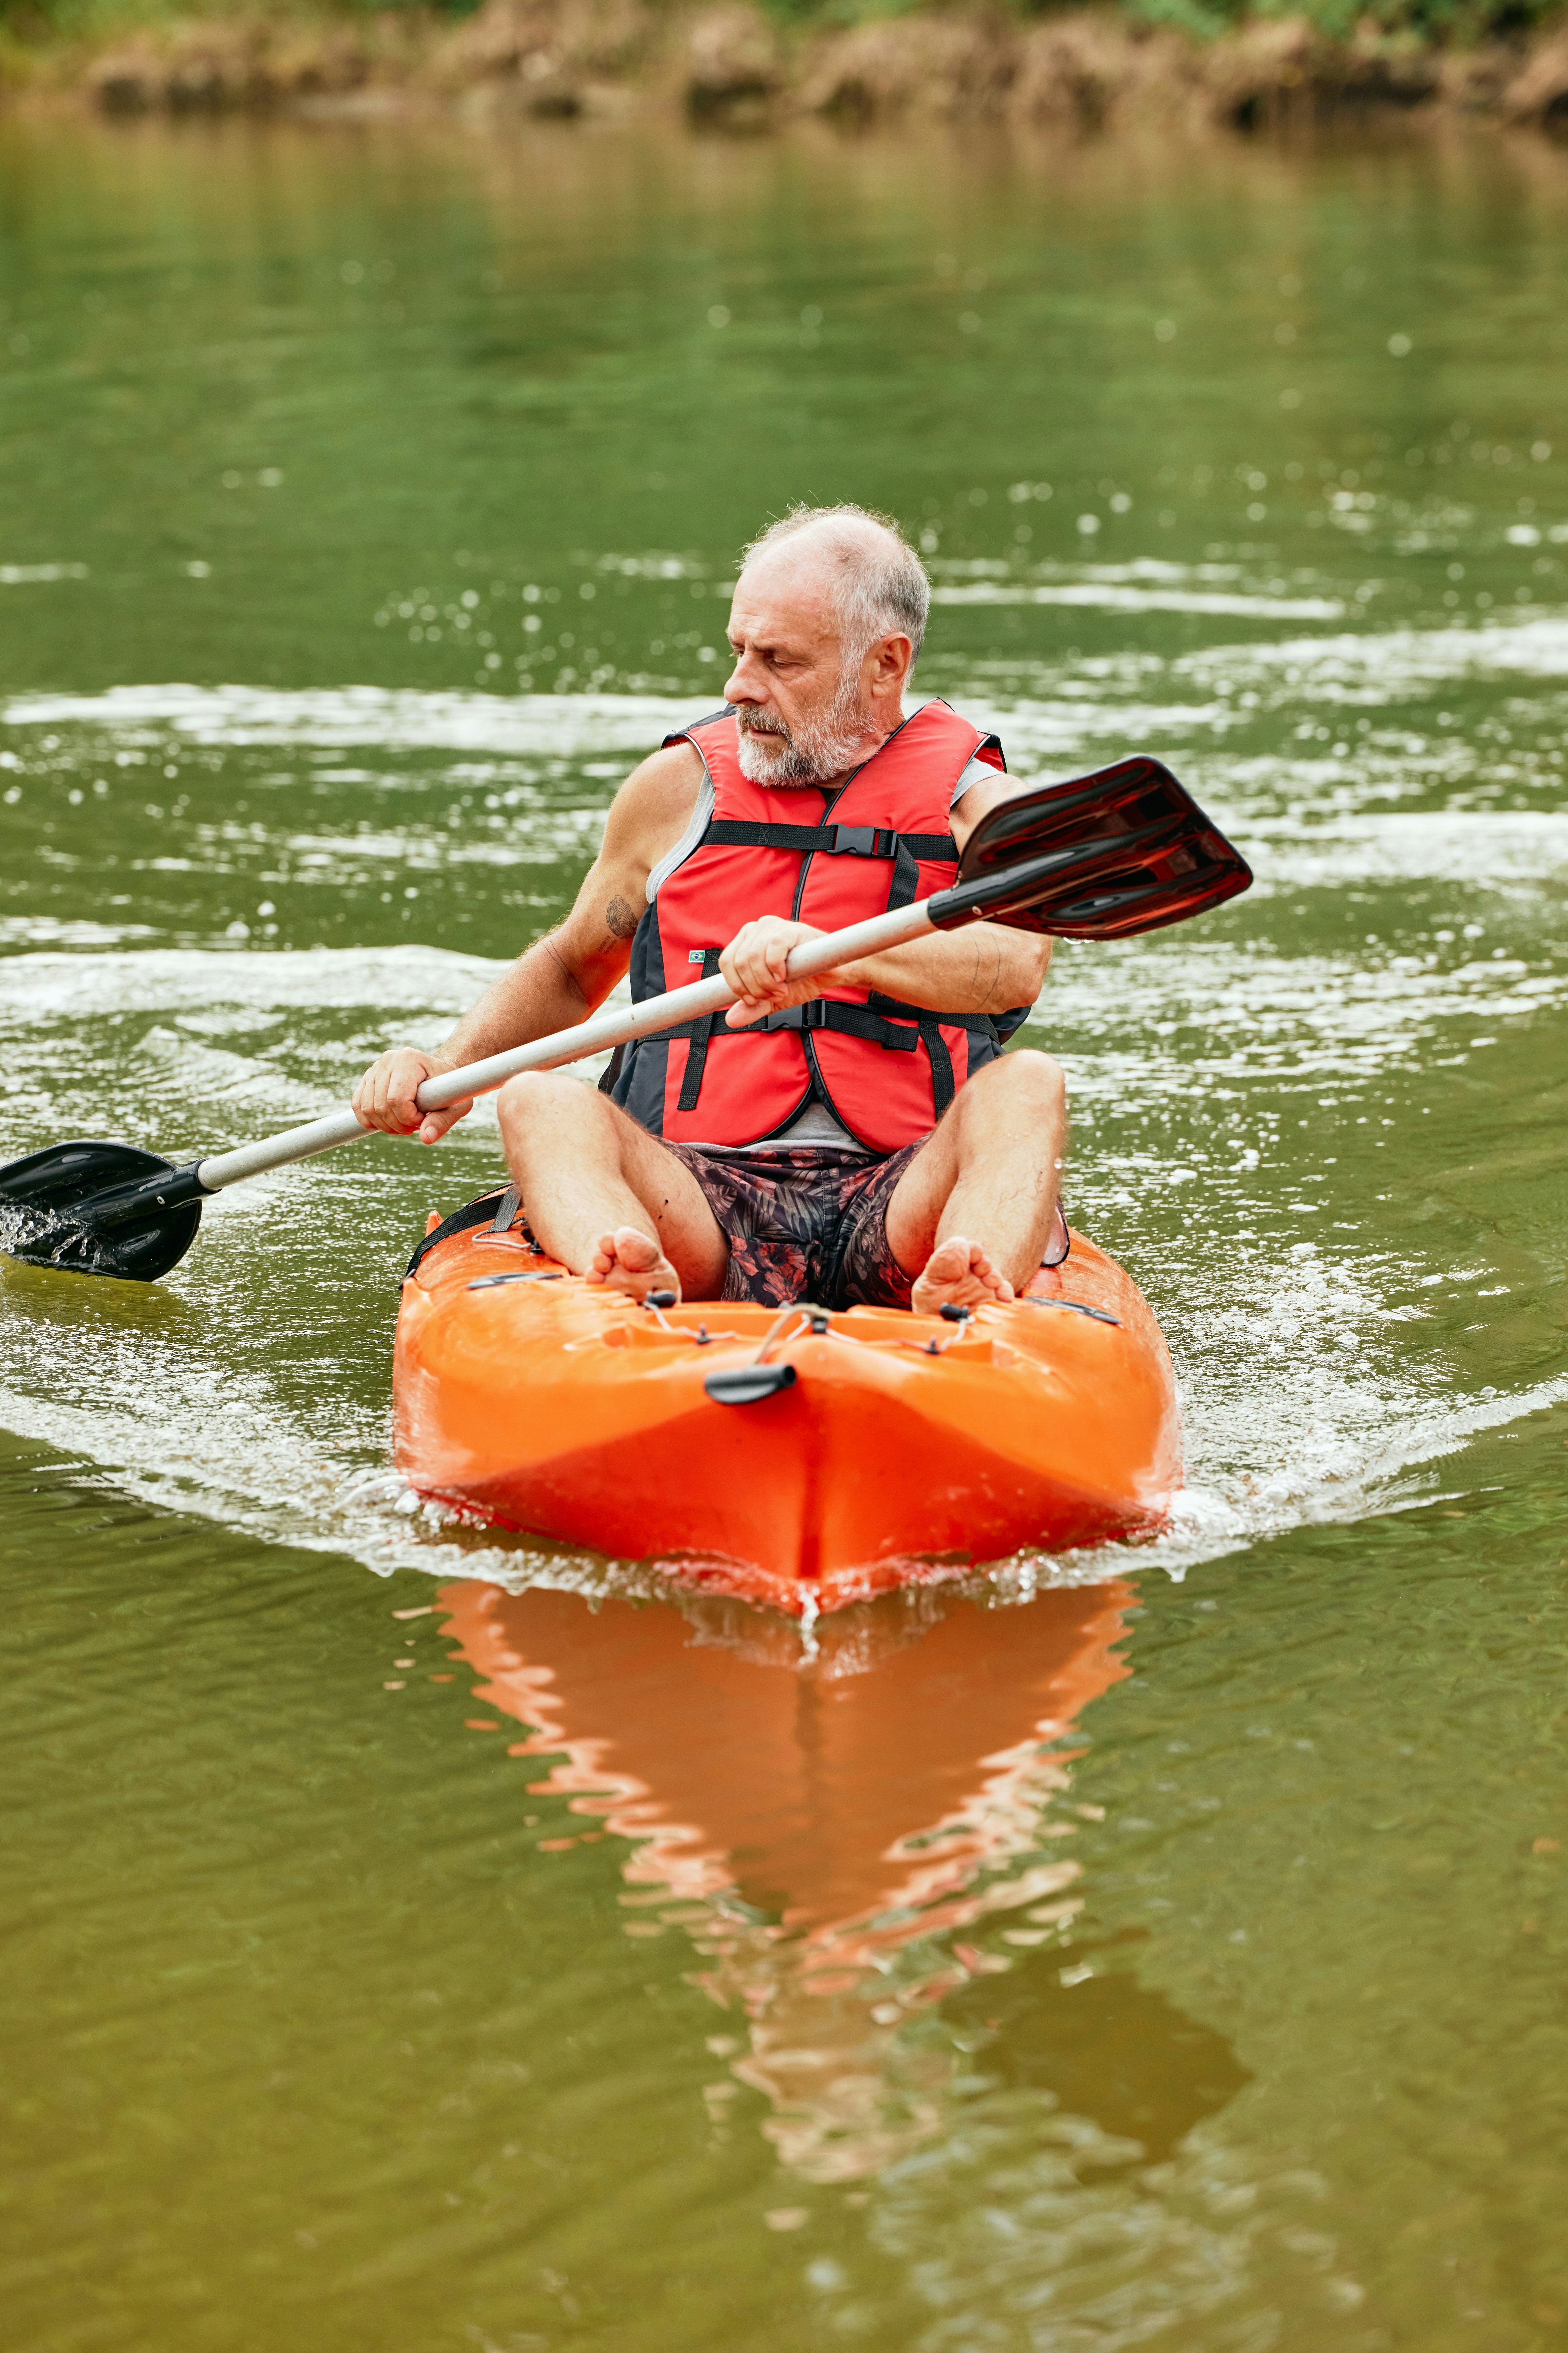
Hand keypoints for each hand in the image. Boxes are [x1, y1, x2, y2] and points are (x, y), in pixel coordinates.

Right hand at [351, 1049, 472, 1143]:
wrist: (440, 1074)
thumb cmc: (450, 1089)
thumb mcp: (456, 1105)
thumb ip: (442, 1121)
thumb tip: (426, 1138)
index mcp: (409, 1059)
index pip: (396, 1099)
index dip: (408, 1118)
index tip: (423, 1119)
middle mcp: (388, 1060)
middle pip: (381, 1106)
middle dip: (398, 1125)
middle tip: (416, 1125)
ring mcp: (375, 1069)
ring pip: (367, 1109)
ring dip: (385, 1126)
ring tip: (405, 1123)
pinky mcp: (367, 1079)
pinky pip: (358, 1106)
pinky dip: (370, 1121)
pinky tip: (389, 1123)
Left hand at [719, 917, 843, 1027]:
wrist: (831, 973)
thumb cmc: (802, 979)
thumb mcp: (772, 998)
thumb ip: (752, 1007)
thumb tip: (731, 1020)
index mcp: (746, 941)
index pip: (727, 962)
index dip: (737, 986)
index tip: (754, 1001)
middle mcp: (756, 929)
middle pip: (739, 962)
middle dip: (756, 987)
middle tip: (774, 995)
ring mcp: (772, 926)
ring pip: (753, 957)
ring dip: (766, 982)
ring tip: (782, 989)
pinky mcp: (789, 929)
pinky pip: (773, 948)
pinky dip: (776, 968)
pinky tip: (785, 977)